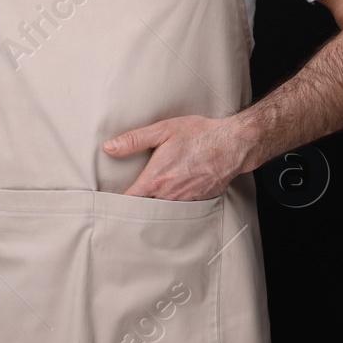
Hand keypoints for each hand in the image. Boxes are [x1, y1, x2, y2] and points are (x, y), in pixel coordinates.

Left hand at [103, 114, 247, 199]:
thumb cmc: (199, 135)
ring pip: (163, 212)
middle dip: (136, 207)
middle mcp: (169, 195)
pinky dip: (174, 205)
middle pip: (145, 210)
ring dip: (155, 207)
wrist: (233, 144)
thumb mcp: (163, 130)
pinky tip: (173, 194)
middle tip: (129, 203)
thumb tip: (109, 148)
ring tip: (149, 200)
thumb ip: (134, 140)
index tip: (111, 203)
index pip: (129, 202)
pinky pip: (181, 209)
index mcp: (156, 179)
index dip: (118, 204)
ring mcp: (185, 201)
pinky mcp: (199, 202)